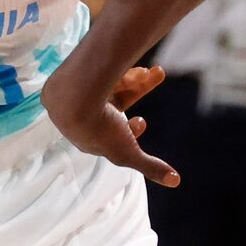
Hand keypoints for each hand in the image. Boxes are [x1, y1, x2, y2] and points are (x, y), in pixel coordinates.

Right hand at [42, 55, 179, 185]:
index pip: (111, 133)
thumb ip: (150, 166)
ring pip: (109, 85)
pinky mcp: (70, 78)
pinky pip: (98, 73)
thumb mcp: (129, 152)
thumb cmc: (100, 130)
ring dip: (135, 80)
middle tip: (155, 79)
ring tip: (151, 72)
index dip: (130, 128)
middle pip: (114, 104)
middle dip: (137, 93)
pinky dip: (118, 70)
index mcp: (89, 138)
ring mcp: (74, 98)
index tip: (142, 121)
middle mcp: (80, 119)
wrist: (74, 99)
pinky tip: (131, 64)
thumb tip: (175, 181)